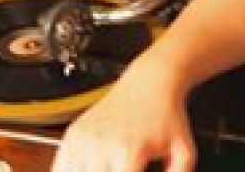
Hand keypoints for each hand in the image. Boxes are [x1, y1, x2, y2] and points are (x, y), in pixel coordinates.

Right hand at [52, 59, 195, 171]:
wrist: (149, 83)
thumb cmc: (166, 115)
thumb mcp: (184, 151)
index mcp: (128, 153)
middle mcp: (101, 147)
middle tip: (124, 171)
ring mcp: (83, 141)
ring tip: (106, 170)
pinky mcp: (73, 136)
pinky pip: (60, 167)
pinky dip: (68, 171)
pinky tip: (86, 171)